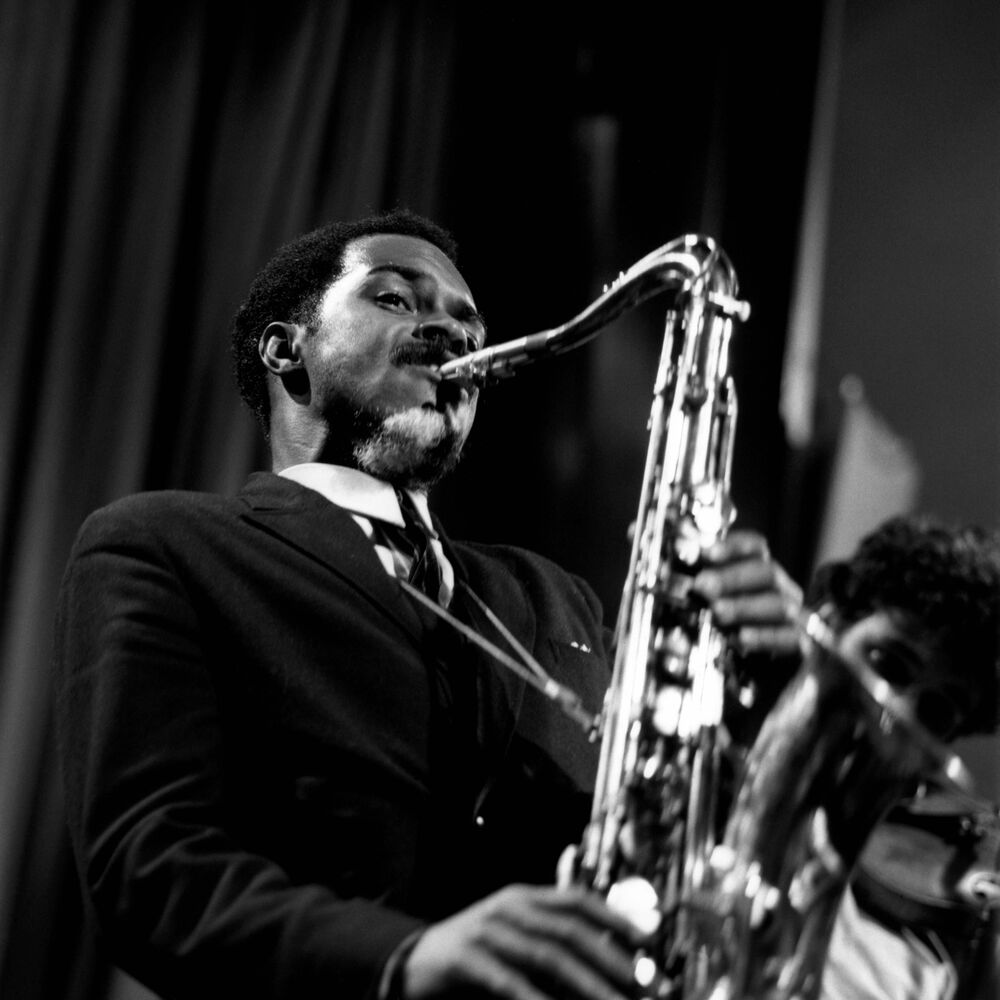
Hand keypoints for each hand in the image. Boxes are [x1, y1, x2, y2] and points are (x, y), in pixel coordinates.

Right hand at [402, 883, 645, 999]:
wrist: (415, 961)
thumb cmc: (477, 952)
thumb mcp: (515, 939)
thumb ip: (552, 945)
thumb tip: (609, 965)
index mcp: (524, 897)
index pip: (576, 899)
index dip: (613, 917)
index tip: (647, 939)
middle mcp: (508, 907)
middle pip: (568, 929)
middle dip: (610, 958)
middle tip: (640, 983)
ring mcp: (486, 930)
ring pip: (546, 955)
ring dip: (586, 983)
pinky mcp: (466, 958)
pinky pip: (508, 981)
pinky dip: (535, 999)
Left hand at [691, 530, 802, 657]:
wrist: (754, 679)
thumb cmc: (728, 634)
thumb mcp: (710, 604)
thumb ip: (699, 576)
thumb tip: (680, 544)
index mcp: (763, 573)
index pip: (755, 548)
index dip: (731, 546)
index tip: (704, 553)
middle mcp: (783, 590)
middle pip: (766, 571)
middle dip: (732, 577)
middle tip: (702, 585)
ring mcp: (797, 618)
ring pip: (778, 604)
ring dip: (744, 606)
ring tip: (717, 611)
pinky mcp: (802, 647)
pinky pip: (789, 638)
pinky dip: (764, 636)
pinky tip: (740, 637)